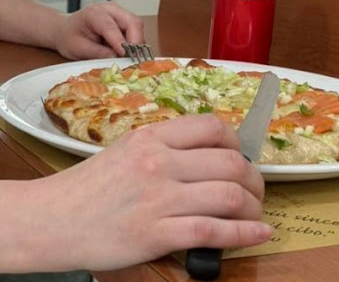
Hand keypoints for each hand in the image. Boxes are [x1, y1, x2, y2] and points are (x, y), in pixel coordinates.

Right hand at [28, 115, 270, 271]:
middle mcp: (160, 162)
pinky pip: (213, 231)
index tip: (242, 156)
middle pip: (230, 163)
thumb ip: (169, 146)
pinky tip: (261, 233)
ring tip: (256, 211)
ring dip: (254, 205)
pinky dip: (246, 233)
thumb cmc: (92, 184)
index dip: (237, 142)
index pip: (212, 127)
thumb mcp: (130, 148)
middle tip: (255, 189)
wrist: (52, 219)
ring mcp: (159, 198)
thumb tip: (213, 153)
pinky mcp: (155, 235)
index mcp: (153, 136)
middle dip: (254, 178)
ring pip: (228, 195)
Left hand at [53, 2, 143, 59]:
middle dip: (136, 42)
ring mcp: (120, 13)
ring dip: (137, 44)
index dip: (120, 42)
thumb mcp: (77, 48)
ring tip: (129, 58)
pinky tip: (128, 53)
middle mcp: (110, 9)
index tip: (125, 57)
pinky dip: (135, 44)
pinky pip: (136, 31)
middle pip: (133, 22)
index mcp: (94, 13)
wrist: (66, 29)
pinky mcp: (125, 20)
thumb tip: (115, 59)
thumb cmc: (69, 37)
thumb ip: (96, 53)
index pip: (111, 27)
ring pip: (137, 27)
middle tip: (133, 59)